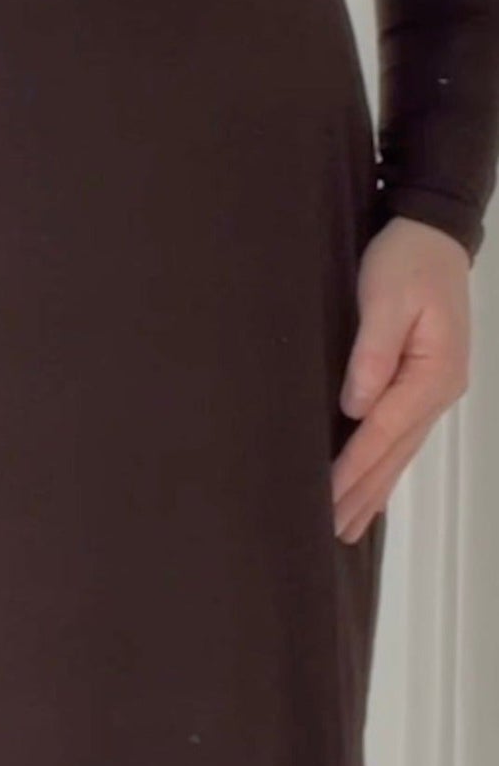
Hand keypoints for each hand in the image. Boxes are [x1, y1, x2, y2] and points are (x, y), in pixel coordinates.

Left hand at [332, 216, 473, 544]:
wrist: (434, 234)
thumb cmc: (407, 261)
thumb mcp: (387, 299)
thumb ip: (372, 354)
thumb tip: (356, 406)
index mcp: (432, 374)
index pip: (382, 432)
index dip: (352, 468)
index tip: (325, 498)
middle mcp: (439, 390)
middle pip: (394, 452)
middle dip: (362, 493)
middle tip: (331, 531)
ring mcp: (436, 389)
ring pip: (401, 450)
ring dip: (375, 488)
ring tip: (349, 524)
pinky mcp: (425, 382)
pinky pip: (403, 435)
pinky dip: (387, 464)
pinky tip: (375, 485)